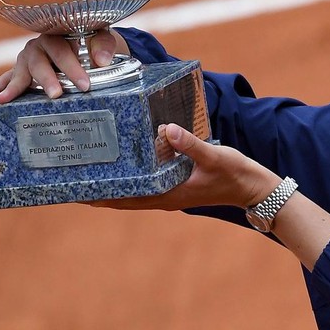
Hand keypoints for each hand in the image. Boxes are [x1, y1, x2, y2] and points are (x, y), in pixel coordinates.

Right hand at [0, 29, 123, 103]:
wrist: (85, 42)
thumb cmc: (93, 41)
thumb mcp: (101, 38)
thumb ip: (103, 46)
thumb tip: (102, 61)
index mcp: (57, 35)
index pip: (62, 50)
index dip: (72, 67)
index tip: (85, 85)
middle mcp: (39, 45)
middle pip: (39, 62)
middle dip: (46, 79)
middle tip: (56, 95)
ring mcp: (27, 58)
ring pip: (20, 70)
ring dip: (13, 86)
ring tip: (4, 100)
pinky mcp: (22, 69)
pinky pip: (6, 77)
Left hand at [90, 123, 280, 211]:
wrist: (254, 188)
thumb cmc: (235, 174)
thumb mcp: (214, 156)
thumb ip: (190, 144)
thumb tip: (167, 129)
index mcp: (169, 194)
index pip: (127, 200)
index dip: (101, 197)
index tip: (77, 192)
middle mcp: (165, 197)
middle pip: (124, 199)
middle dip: (100, 193)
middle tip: (74, 180)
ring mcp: (172, 193)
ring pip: (135, 194)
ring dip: (114, 187)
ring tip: (93, 174)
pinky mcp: (178, 187)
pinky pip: (148, 185)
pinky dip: (133, 180)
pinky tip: (128, 168)